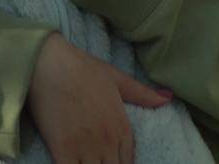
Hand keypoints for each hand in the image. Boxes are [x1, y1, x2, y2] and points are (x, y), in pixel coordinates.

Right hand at [28, 34, 171, 163]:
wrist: (50, 63)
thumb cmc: (83, 68)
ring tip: (89, 163)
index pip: (129, 162)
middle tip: (100, 161)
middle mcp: (108, 142)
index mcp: (122, 127)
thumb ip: (143, 94)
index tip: (113, 161)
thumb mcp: (117, 78)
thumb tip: (168, 98)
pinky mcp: (63, 151)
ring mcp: (85, 148)